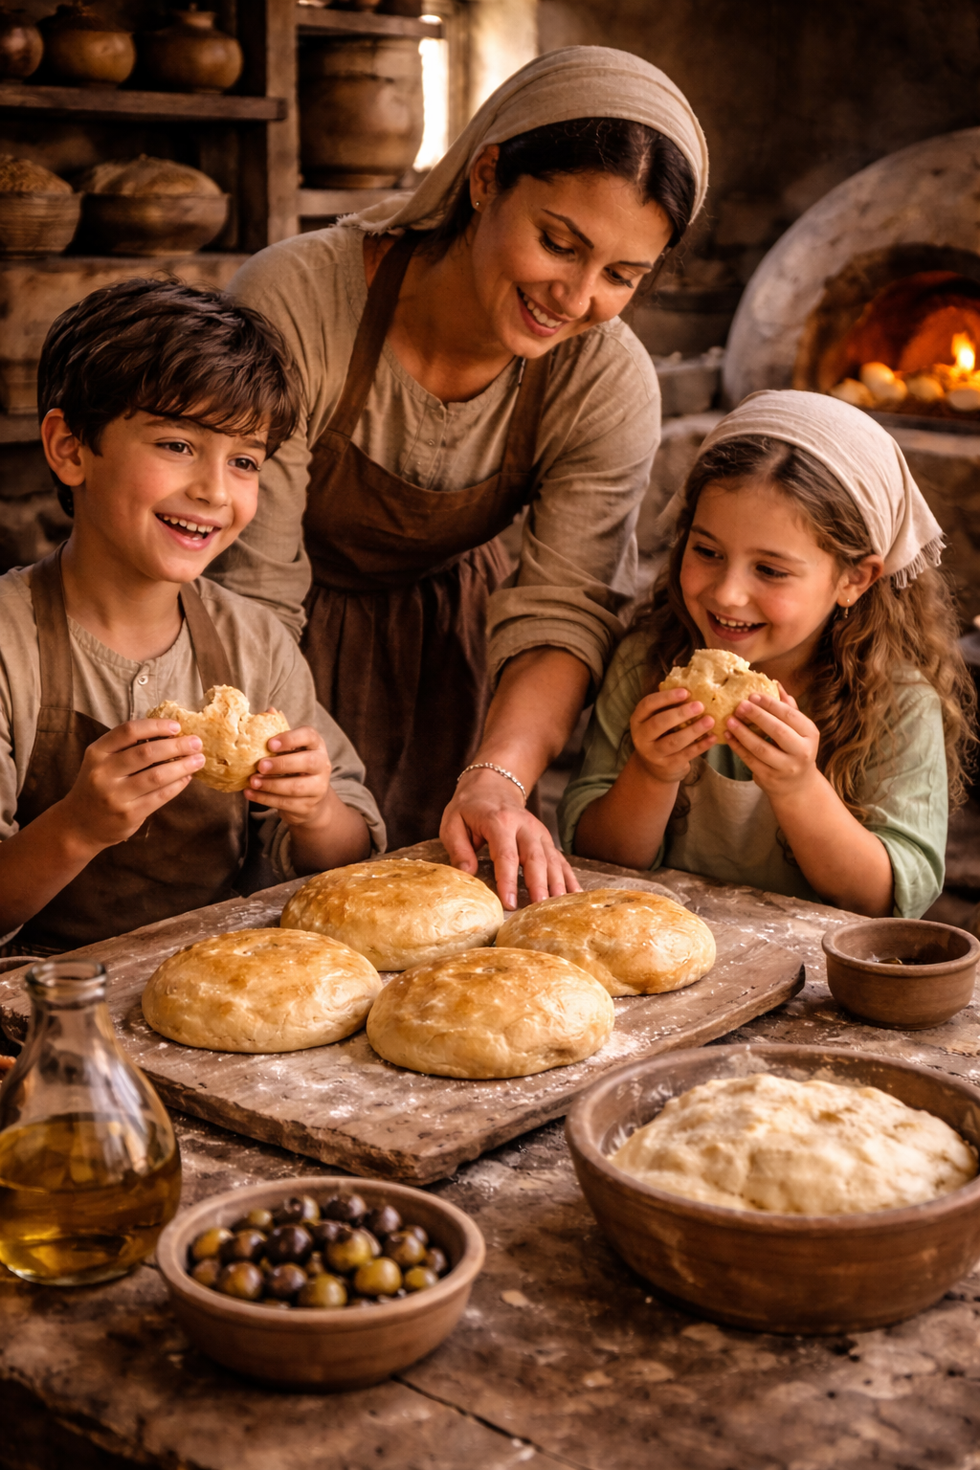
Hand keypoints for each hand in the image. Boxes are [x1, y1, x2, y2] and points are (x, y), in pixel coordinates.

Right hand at [59, 719, 204, 853]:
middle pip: (146, 752)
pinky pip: (160, 796)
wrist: (79, 825)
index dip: (156, 726)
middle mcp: (103, 772)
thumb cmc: (97, 786)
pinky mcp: (128, 814)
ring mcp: (115, 795)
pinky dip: (177, 785)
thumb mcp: (101, 762)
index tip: (177, 726)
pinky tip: (186, 778)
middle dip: (176, 746)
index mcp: (97, 753)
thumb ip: (126, 748)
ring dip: (182, 766)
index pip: (128, 731)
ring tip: (199, 760)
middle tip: (197, 742)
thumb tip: (169, 734)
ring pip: (156, 775)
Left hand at [246, 725, 332, 829]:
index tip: (270, 743)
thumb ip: (280, 731)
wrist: (311, 800)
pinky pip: (287, 803)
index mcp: (316, 745)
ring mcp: (318, 787)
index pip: (309, 736)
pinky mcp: (308, 806)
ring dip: (271, 785)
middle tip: (259, 766)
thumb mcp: (291, 748)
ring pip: (296, 787)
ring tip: (252, 781)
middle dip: (281, 764)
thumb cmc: (296, 766)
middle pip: (307, 762)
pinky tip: (250, 793)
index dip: (290, 738)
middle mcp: (322, 765)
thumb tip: (269, 710)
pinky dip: (266, 799)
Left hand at [440, 768, 580, 909]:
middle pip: (535, 857)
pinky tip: (575, 895)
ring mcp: (539, 832)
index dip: (508, 880)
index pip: (506, 854)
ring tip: (559, 906)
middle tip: (540, 908)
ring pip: (552, 859)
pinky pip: (560, 859)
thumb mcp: (452, 823)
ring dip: (557, 883)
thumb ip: (458, 849)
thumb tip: (467, 874)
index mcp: (499, 821)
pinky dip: (569, 877)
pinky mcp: (546, 839)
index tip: (509, 903)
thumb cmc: (469, 809)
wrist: (492, 785)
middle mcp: (524, 826)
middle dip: (539, 884)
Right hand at [629, 688, 715, 784]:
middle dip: (680, 713)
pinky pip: (686, 754)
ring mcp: (653, 753)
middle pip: (659, 723)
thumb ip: (668, 706)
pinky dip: (701, 746)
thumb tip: (695, 686)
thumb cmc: (660, 735)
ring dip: (693, 730)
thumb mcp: (657, 719)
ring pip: (673, 741)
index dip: (666, 697)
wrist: (654, 768)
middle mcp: (641, 737)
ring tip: (710, 720)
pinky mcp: (667, 766)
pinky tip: (713, 737)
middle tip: (700, 705)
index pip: (648, 704)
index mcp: (638, 719)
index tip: (686, 692)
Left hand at [725, 688, 820, 798]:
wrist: (797, 786)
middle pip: (777, 731)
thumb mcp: (798, 730)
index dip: (771, 704)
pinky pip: (750, 760)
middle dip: (757, 716)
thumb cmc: (795, 750)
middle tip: (739, 705)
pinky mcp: (770, 778)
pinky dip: (737, 747)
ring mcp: (786, 767)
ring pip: (761, 748)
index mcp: (810, 734)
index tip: (753, 695)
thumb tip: (775, 683)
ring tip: (729, 720)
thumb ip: (788, 708)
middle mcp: (802, 752)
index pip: (790, 715)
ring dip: (743, 733)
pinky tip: (728, 736)